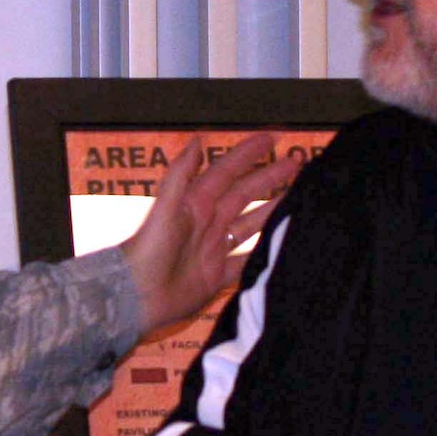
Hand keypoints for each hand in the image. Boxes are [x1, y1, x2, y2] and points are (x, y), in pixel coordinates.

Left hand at [119, 134, 294, 332]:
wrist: (137, 296)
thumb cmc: (148, 250)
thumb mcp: (165, 209)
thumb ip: (180, 175)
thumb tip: (198, 140)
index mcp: (195, 203)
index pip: (227, 171)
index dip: (248, 154)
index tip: (273, 139)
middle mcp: (206, 223)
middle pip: (244, 194)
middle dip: (268, 178)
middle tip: (296, 164)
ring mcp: (213, 249)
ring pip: (250, 225)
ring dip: (272, 211)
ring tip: (299, 200)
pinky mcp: (216, 276)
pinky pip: (247, 261)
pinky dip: (264, 254)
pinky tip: (284, 247)